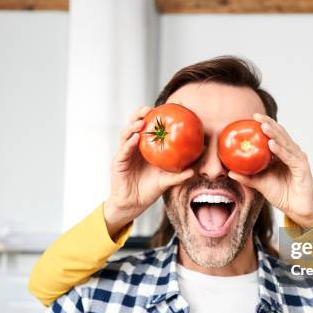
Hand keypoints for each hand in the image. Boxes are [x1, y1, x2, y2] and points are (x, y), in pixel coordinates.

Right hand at [104, 106, 193, 236]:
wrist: (133, 205)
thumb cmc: (149, 190)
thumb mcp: (166, 181)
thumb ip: (178, 175)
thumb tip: (194, 170)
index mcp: (145, 148)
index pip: (148, 127)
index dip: (154, 117)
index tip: (164, 108)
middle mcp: (134, 147)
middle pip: (134, 125)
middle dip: (139, 114)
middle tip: (150, 109)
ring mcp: (125, 153)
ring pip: (126, 134)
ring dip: (133, 126)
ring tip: (142, 122)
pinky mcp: (118, 162)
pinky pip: (123, 150)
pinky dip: (129, 143)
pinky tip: (136, 138)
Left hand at [228, 113, 312, 229]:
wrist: (296, 209)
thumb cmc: (281, 194)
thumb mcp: (260, 184)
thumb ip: (247, 177)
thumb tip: (229, 171)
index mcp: (282, 154)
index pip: (273, 135)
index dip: (264, 124)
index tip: (251, 117)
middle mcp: (291, 153)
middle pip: (280, 134)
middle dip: (268, 123)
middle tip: (256, 116)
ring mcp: (298, 159)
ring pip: (285, 143)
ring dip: (274, 133)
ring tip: (263, 126)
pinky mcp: (303, 168)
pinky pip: (290, 157)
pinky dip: (281, 150)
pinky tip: (272, 144)